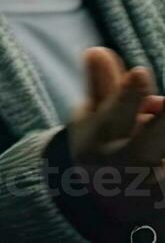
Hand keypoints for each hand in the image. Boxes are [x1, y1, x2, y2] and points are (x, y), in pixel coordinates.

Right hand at [66, 47, 164, 227]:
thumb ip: (101, 85)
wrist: (105, 203)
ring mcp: (148, 188)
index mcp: (100, 139)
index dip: (127, 94)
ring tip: (163, 135)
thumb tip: (97, 50)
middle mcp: (122, 164)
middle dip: (162, 125)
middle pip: (147, 144)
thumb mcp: (95, 116)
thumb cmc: (104, 146)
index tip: (140, 72)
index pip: (114, 113)